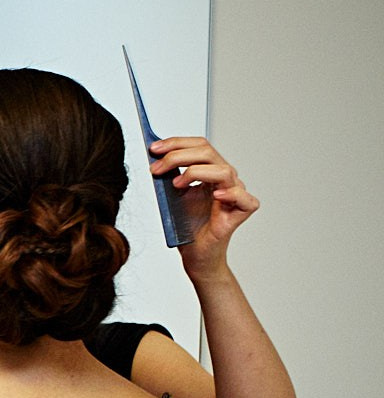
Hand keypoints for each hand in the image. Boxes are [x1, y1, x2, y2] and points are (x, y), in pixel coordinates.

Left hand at [149, 137, 256, 281]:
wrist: (195, 254)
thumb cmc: (187, 226)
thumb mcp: (172, 195)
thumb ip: (168, 175)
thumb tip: (153, 156)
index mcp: (210, 171)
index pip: (199, 146)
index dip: (176, 143)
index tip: (153, 148)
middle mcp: (225, 178)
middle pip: (208, 153)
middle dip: (178, 156)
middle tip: (156, 167)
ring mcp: (235, 193)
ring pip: (223, 170)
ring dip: (195, 172)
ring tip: (175, 184)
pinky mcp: (241, 211)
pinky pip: (244, 197)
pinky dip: (231, 193)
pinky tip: (216, 194)